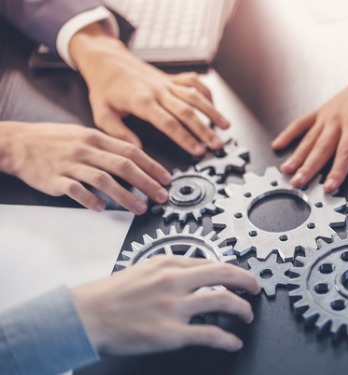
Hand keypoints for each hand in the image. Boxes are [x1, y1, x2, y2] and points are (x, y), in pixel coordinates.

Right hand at [0, 122, 171, 213]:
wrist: (17, 143)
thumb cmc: (53, 140)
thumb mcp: (83, 134)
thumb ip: (108, 146)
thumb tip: (135, 158)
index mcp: (95, 138)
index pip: (131, 151)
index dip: (152, 166)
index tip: (167, 179)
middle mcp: (85, 150)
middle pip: (123, 166)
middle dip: (146, 183)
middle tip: (161, 196)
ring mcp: (70, 164)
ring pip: (104, 180)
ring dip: (125, 196)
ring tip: (140, 208)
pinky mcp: (55, 179)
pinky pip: (77, 191)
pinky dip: (91, 200)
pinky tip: (102, 208)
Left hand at [70, 23, 228, 156]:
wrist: (107, 60)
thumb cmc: (104, 88)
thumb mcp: (102, 114)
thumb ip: (119, 133)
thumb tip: (137, 150)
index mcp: (142, 101)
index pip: (169, 123)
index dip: (185, 138)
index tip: (198, 151)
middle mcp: (158, 91)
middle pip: (187, 112)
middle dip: (205, 130)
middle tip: (217, 144)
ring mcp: (167, 83)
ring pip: (195, 97)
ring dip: (212, 112)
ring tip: (226, 127)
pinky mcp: (172, 78)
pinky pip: (194, 83)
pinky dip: (206, 93)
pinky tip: (214, 106)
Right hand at [71, 256, 260, 354]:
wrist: (84, 317)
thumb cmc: (108, 296)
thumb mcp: (142, 269)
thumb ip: (169, 268)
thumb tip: (193, 272)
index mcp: (168, 264)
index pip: (212, 262)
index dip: (232, 270)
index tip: (241, 276)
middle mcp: (175, 281)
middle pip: (226, 275)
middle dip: (248, 281)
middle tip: (256, 288)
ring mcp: (175, 307)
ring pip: (224, 302)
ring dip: (242, 309)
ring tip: (247, 315)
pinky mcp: (171, 333)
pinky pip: (210, 334)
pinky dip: (227, 339)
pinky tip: (233, 342)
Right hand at [272, 37, 347, 191]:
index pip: (345, 152)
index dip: (336, 171)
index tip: (329, 187)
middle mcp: (337, 118)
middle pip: (321, 148)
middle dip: (309, 168)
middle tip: (299, 184)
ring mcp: (326, 114)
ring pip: (308, 138)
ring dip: (296, 156)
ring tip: (287, 171)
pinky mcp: (321, 110)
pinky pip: (301, 123)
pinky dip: (288, 133)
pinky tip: (277, 146)